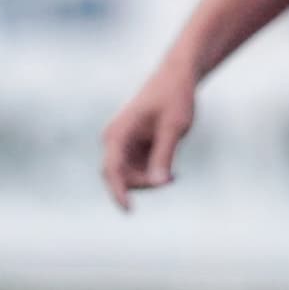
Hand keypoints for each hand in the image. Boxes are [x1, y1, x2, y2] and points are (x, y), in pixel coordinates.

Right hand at [99, 65, 197, 208]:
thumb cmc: (175, 99)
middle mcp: (114, 140)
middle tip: (173, 179)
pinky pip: (138, 171)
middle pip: (120, 177)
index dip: (118, 192)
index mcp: (118, 133)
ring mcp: (122, 144)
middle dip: (143, 185)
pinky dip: (153, 176)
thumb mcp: (174, 128)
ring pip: (129, 177)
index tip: (129, 210)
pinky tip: (173, 174)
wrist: (176, 79)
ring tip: (175, 175)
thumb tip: (158, 182)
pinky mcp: (132, 147)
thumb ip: (165, 155)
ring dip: (150, 181)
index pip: (112, 169)